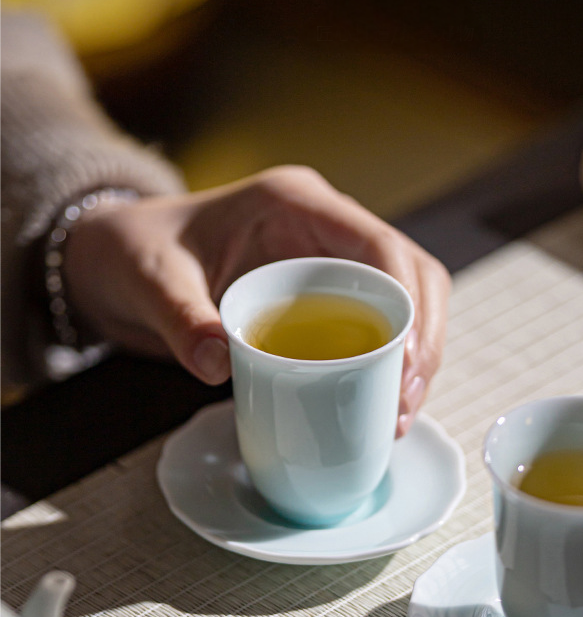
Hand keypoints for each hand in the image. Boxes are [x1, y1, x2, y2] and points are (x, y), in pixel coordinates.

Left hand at [63, 166, 450, 435]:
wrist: (123, 259)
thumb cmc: (140, 252)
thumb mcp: (150, 279)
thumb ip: (180, 318)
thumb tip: (222, 366)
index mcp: (296, 203)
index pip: (379, 244)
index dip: (408, 302)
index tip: (405, 362)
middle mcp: (327, 226)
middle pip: (413, 274)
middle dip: (424, 338)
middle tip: (407, 401)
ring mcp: (332, 260)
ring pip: (408, 300)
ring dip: (417, 356)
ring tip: (401, 413)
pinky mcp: (328, 293)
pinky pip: (380, 323)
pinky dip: (392, 363)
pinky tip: (384, 403)